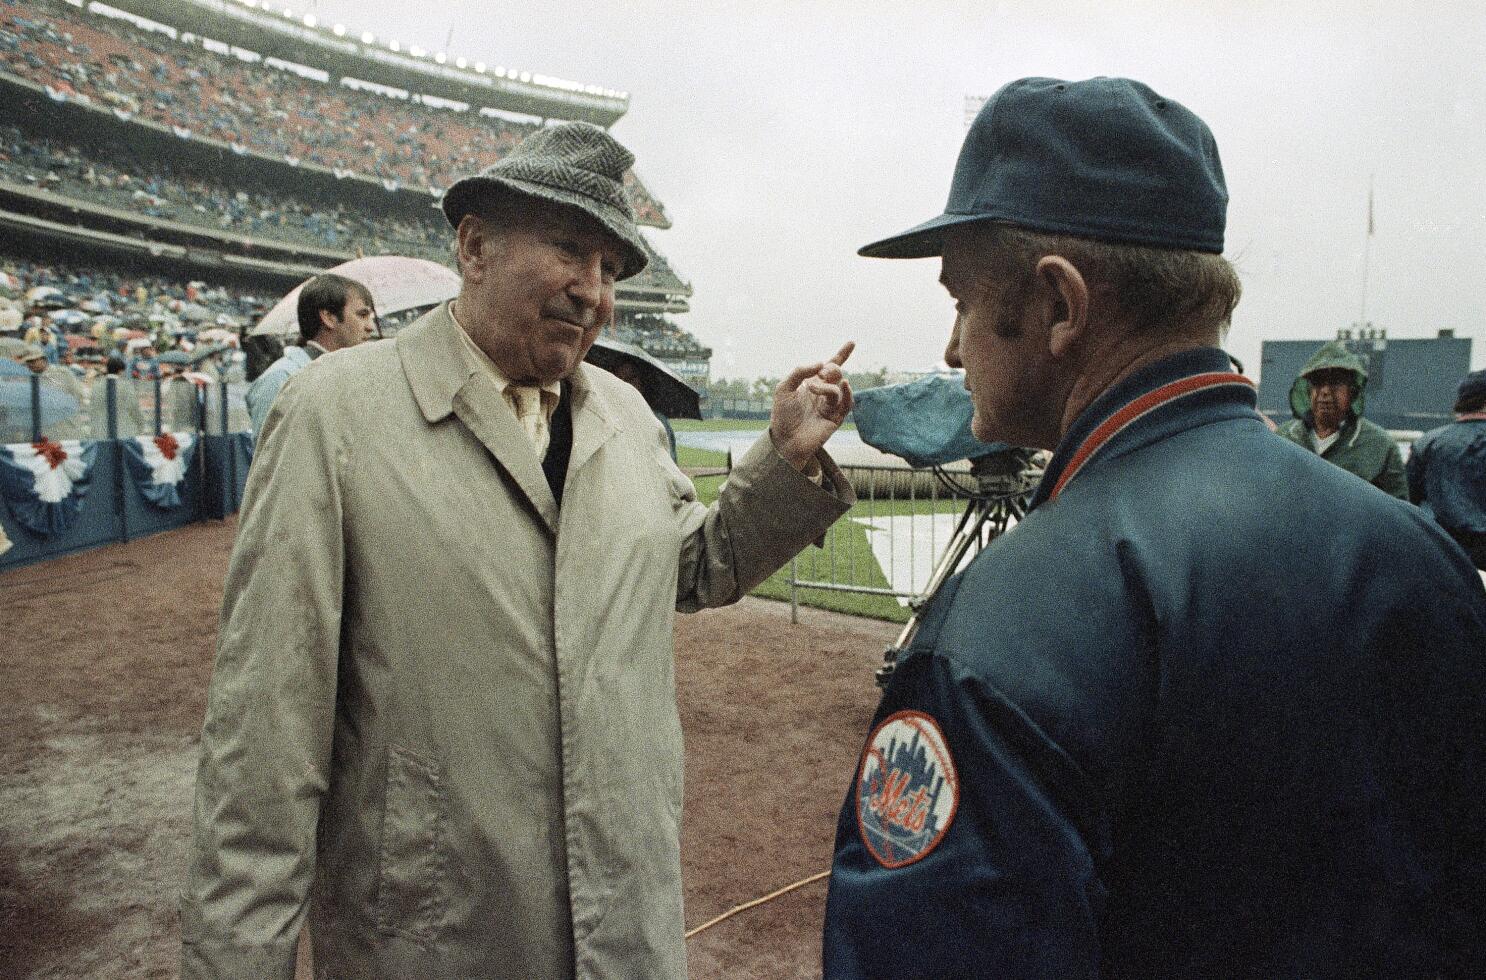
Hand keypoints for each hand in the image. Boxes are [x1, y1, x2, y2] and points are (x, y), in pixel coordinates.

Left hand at [770, 341, 854, 470]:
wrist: (785, 440)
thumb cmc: (782, 415)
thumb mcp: (784, 388)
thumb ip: (799, 372)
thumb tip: (821, 363)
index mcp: (812, 384)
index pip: (829, 366)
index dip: (841, 354)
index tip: (852, 343)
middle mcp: (823, 393)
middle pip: (836, 373)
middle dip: (830, 369)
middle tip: (818, 375)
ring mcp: (830, 405)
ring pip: (837, 388)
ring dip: (827, 386)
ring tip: (813, 389)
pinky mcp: (836, 418)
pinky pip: (846, 403)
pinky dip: (847, 394)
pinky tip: (844, 386)